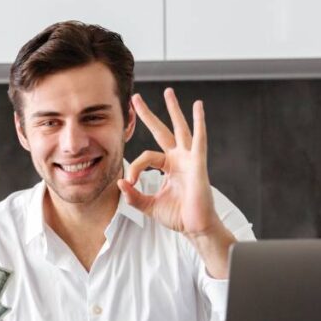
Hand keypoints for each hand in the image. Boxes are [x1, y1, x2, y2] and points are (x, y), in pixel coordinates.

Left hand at [117, 88, 220, 236]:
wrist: (195, 227)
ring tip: (168, 92)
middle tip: (136, 98)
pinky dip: (200, 123)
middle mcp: (178, 159)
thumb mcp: (149, 205)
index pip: (146, 157)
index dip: (134, 168)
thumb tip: (120, 182)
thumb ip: (133, 195)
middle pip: (162, 130)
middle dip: (148, 115)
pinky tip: (198, 107)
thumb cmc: (178, 216)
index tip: (129, 183)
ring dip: (174, 110)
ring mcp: (189, 159)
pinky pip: (199, 140)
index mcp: (168, 167)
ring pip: (180, 129)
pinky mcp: (198, 163)